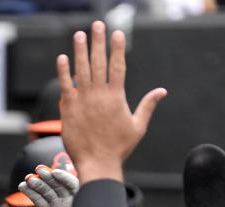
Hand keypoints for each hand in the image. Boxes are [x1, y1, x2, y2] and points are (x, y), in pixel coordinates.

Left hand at [19, 165, 78, 206]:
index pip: (38, 198)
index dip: (30, 191)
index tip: (22, 185)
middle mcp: (59, 204)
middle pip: (47, 189)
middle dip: (38, 182)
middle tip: (29, 177)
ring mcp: (70, 200)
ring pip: (58, 185)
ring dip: (49, 177)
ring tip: (39, 170)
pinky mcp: (82, 198)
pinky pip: (73, 185)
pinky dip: (65, 178)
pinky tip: (55, 173)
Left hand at [57, 21, 166, 183]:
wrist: (97, 164)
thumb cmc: (118, 148)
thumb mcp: (138, 126)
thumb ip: (148, 106)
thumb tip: (161, 91)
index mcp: (117, 97)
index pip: (118, 66)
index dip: (117, 48)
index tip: (117, 34)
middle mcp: (99, 95)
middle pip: (99, 63)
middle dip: (98, 42)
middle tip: (97, 25)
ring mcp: (83, 101)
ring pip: (81, 70)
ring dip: (80, 51)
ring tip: (79, 35)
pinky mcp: (69, 109)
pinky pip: (65, 86)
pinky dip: (63, 72)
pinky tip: (62, 58)